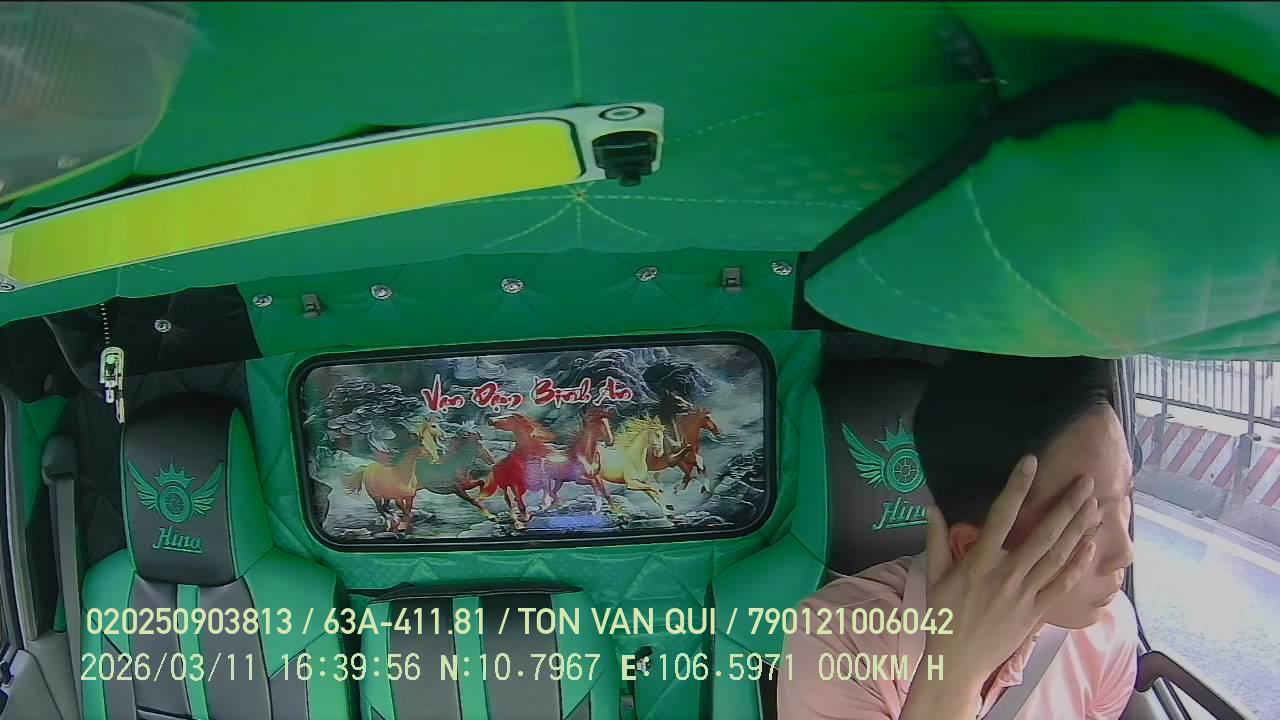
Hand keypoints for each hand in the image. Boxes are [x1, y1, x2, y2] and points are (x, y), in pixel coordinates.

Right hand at [901, 455, 1098, 717]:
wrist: (957, 661)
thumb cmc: (942, 617)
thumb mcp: (934, 576)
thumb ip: (935, 540)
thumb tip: (932, 507)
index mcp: (978, 562)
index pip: (1001, 516)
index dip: (1017, 487)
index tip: (1031, 462)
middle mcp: (1006, 574)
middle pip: (1043, 534)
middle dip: (1067, 506)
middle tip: (1086, 482)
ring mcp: (1025, 594)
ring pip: (1058, 556)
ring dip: (1079, 529)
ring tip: (1095, 506)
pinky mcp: (1036, 612)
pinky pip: (1062, 585)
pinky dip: (1077, 565)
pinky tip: (1090, 545)